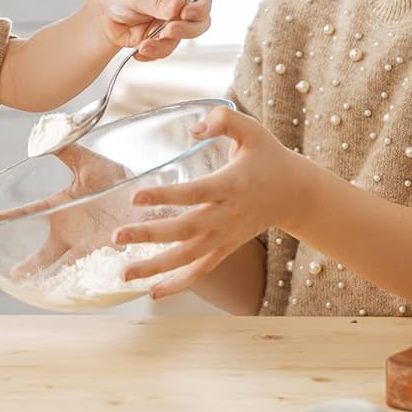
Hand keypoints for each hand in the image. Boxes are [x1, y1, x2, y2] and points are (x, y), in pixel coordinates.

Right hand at [0, 144, 133, 277]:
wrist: (148, 195)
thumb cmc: (117, 179)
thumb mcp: (90, 162)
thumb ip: (67, 150)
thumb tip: (43, 137)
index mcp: (61, 208)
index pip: (29, 212)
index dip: (6, 216)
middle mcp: (70, 230)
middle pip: (44, 252)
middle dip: (29, 265)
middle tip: (13, 274)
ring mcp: (88, 243)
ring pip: (66, 266)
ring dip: (53, 276)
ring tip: (38, 288)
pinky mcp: (108, 252)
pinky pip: (93, 269)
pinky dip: (86, 278)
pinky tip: (76, 290)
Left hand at [89, 0, 211, 60]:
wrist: (103, 18)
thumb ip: (158, 3)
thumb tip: (178, 6)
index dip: (199, 9)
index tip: (185, 15)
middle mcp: (177, 8)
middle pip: (200, 23)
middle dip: (185, 30)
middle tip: (166, 32)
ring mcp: (171, 25)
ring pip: (182, 41)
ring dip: (163, 45)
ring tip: (144, 44)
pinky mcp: (161, 41)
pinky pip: (166, 51)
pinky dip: (153, 53)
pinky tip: (139, 49)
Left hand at [112, 107, 304, 297]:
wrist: (295, 193)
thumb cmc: (268, 156)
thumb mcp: (251, 129)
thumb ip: (223, 120)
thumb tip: (193, 130)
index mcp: (231, 184)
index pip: (195, 193)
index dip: (165, 196)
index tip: (135, 196)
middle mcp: (227, 214)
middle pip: (185, 230)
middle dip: (150, 235)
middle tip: (117, 236)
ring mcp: (226, 236)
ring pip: (189, 257)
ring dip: (155, 267)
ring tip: (123, 273)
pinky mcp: (226, 248)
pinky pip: (201, 271)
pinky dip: (178, 284)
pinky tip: (152, 291)